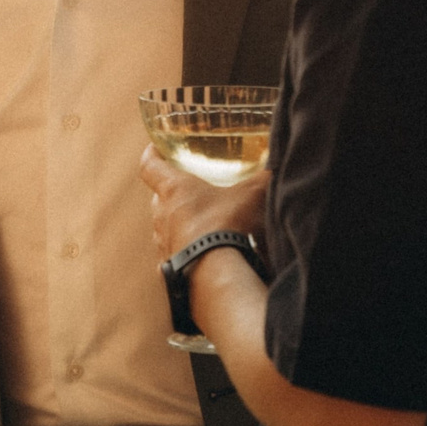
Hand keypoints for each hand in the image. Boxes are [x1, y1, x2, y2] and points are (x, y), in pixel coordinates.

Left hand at [138, 146, 266, 262]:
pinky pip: (175, 258)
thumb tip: (276, 165)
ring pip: (165, 230)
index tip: (153, 150)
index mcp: (175, 190)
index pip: (150, 167)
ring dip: (179, 227)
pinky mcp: (171, 272)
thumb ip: (264, 177)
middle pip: (158, 200)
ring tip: (201, 227)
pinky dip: (187, 255)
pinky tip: (203, 258)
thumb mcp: (254, 194)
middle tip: (189, 192)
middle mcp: (163, 217)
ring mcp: (165, 246)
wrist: (219, 276)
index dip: (151, 156)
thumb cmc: (230, 226)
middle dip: (171, 195)